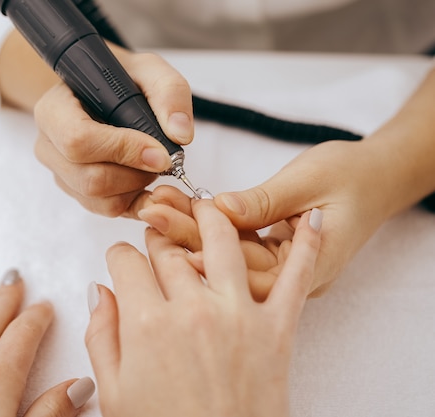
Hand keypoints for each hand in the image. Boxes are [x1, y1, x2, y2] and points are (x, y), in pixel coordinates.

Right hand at [32, 49, 193, 216]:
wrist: (102, 93)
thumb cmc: (120, 80)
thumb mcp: (148, 70)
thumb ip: (169, 92)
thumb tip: (179, 134)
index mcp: (54, 109)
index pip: (78, 140)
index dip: (123, 150)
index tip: (160, 153)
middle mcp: (49, 145)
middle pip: (89, 178)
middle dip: (135, 175)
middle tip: (162, 160)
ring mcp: (60, 173)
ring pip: (98, 199)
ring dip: (135, 188)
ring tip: (150, 165)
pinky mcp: (76, 192)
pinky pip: (105, 209)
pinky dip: (133, 200)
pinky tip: (145, 179)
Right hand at [85, 200, 321, 416]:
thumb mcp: (114, 393)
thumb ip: (101, 335)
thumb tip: (99, 290)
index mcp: (145, 324)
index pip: (125, 263)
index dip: (118, 255)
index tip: (121, 258)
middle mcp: (190, 310)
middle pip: (168, 250)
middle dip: (158, 237)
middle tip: (158, 236)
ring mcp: (237, 315)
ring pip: (222, 242)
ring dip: (212, 216)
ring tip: (206, 206)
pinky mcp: (277, 330)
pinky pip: (296, 278)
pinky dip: (305, 245)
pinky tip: (307, 217)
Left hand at [137, 140, 391, 296]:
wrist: (377, 176)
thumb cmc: (352, 177)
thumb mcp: (309, 183)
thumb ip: (264, 201)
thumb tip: (220, 209)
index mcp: (310, 269)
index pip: (250, 273)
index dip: (208, 258)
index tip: (170, 235)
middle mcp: (290, 275)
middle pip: (231, 263)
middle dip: (189, 235)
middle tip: (153, 211)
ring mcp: (278, 264)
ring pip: (227, 251)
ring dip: (192, 226)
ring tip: (157, 204)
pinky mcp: (268, 249)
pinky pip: (233, 239)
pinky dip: (208, 221)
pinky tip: (178, 206)